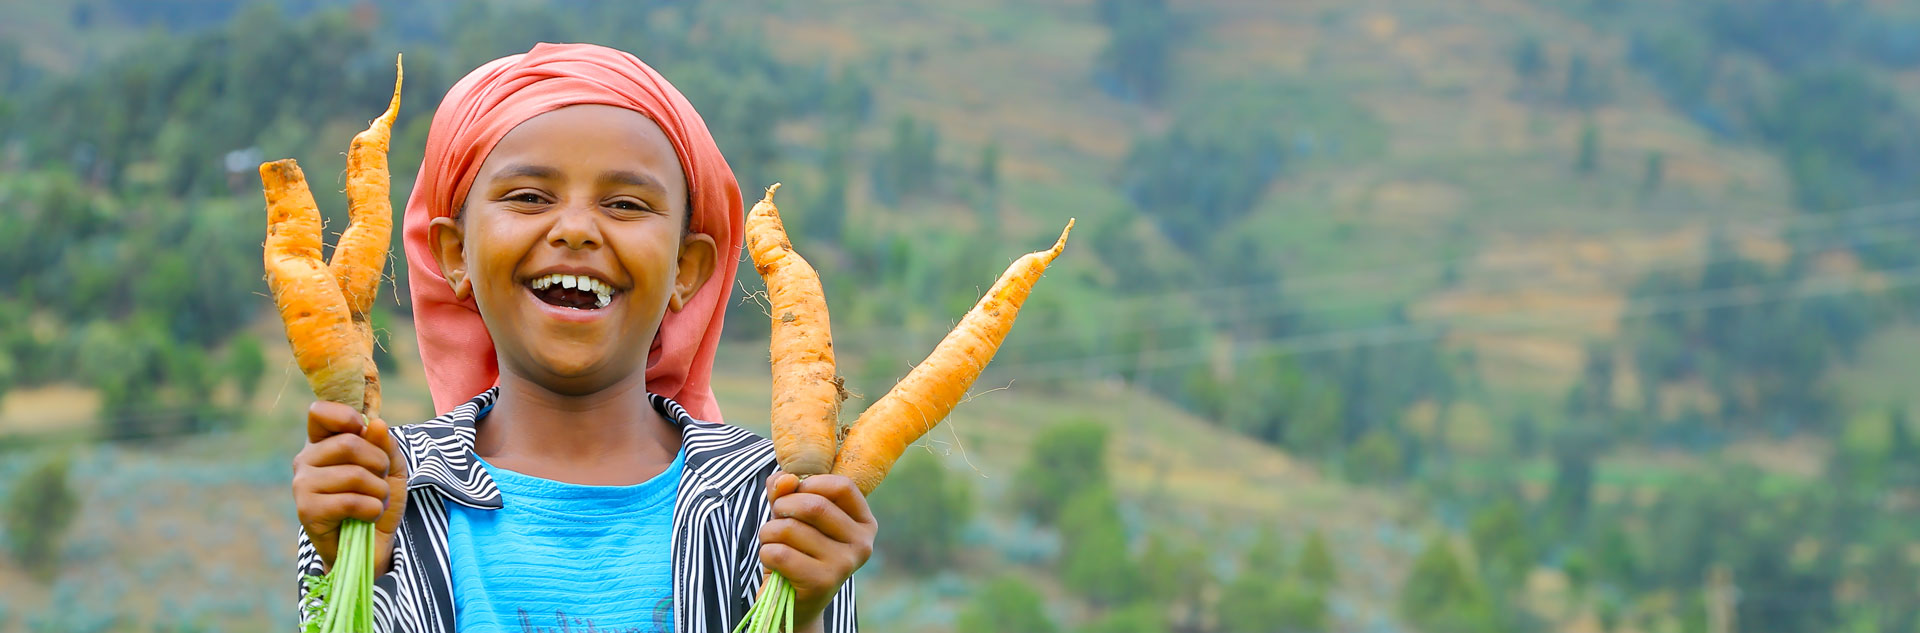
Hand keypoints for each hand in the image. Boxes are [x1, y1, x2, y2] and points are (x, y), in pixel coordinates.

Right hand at [293, 401, 408, 574]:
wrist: (373, 545)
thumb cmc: (377, 499)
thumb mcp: (391, 468)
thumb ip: (385, 445)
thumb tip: (375, 424)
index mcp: (322, 442)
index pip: (320, 412)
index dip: (345, 416)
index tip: (362, 430)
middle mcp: (306, 460)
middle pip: (349, 444)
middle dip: (379, 463)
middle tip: (380, 480)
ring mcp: (302, 486)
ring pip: (353, 474)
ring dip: (379, 491)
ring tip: (375, 501)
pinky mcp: (307, 512)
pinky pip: (350, 502)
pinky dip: (372, 509)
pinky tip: (368, 516)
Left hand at [759, 473, 876, 628]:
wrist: (796, 601)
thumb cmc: (798, 550)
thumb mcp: (794, 514)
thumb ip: (787, 491)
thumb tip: (785, 480)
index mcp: (864, 523)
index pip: (843, 487)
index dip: (811, 482)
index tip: (795, 492)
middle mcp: (862, 544)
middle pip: (814, 506)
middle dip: (783, 506)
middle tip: (776, 518)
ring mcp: (844, 565)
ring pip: (791, 529)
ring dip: (769, 533)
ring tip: (773, 543)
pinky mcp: (822, 582)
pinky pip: (781, 553)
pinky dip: (767, 553)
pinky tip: (774, 562)